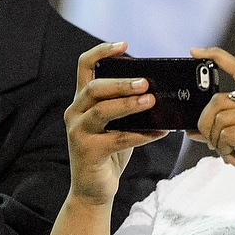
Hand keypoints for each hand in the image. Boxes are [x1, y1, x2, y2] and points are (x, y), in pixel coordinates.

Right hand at [64, 42, 168, 205]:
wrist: (94, 190)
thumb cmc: (108, 153)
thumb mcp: (115, 124)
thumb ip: (126, 107)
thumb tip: (157, 91)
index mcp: (82, 101)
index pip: (84, 66)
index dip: (101, 51)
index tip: (124, 45)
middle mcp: (75, 113)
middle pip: (94, 88)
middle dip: (121, 83)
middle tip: (146, 82)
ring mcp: (78, 132)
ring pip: (102, 111)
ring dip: (128, 104)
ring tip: (151, 101)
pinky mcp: (88, 151)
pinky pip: (117, 139)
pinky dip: (141, 135)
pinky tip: (160, 133)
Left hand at [189, 49, 234, 203]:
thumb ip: (228, 129)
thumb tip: (194, 130)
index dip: (216, 57)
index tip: (195, 52)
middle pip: (218, 100)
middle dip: (205, 124)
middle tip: (211, 144)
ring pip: (220, 119)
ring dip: (215, 142)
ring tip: (227, 154)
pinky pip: (227, 135)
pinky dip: (223, 150)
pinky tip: (234, 161)